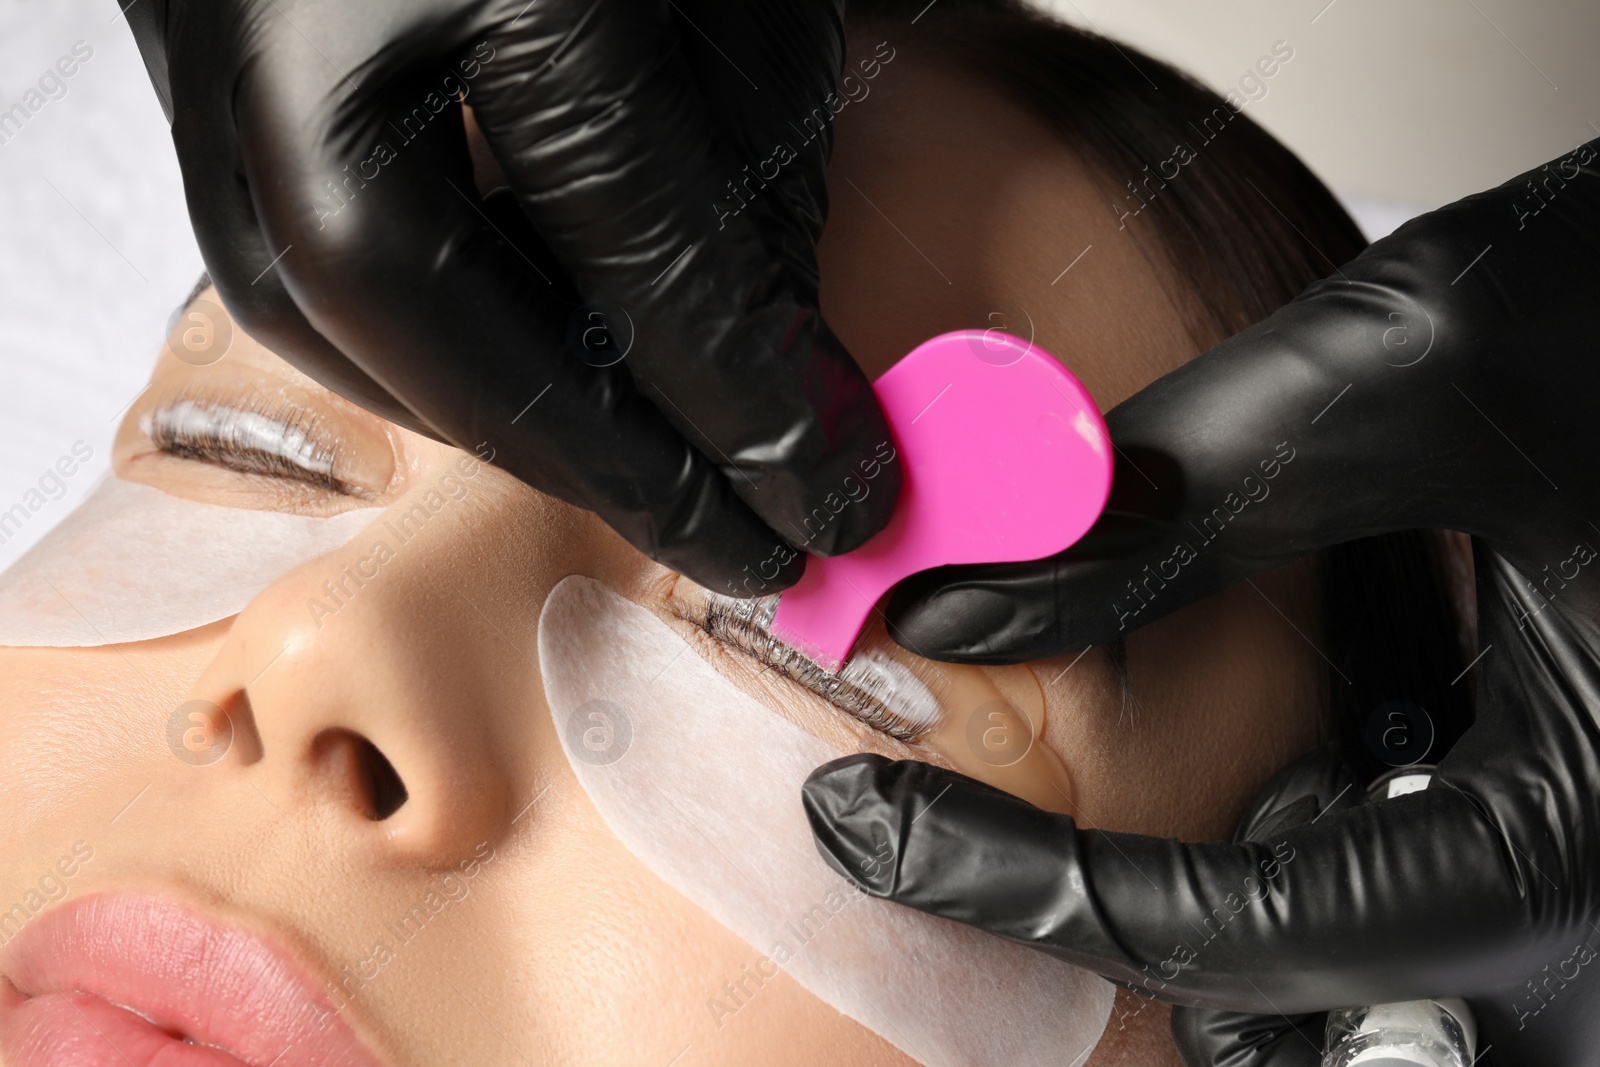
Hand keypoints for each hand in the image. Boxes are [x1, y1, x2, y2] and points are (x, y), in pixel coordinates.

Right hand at [121, 0, 897, 591]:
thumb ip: (755, 142)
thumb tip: (773, 349)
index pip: (629, 231)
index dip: (741, 390)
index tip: (829, 491)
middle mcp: (297, 9)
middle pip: (429, 314)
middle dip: (599, 457)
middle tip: (731, 540)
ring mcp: (213, 26)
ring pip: (329, 308)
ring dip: (498, 420)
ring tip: (637, 479)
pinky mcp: (191, 47)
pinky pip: (283, 249)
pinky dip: (416, 338)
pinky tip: (525, 371)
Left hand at [805, 141, 1599, 1064]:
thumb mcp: (1416, 376)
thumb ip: (1181, 506)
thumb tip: (959, 605)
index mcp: (1576, 849)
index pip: (1219, 929)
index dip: (1013, 881)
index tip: (863, 826)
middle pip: (1297, 1023)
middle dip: (1130, 942)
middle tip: (968, 848)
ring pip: (1363, 1013)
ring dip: (1229, 936)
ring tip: (1097, 836)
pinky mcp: (1593, 851)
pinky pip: (1425, 942)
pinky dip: (1319, 892)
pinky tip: (1274, 790)